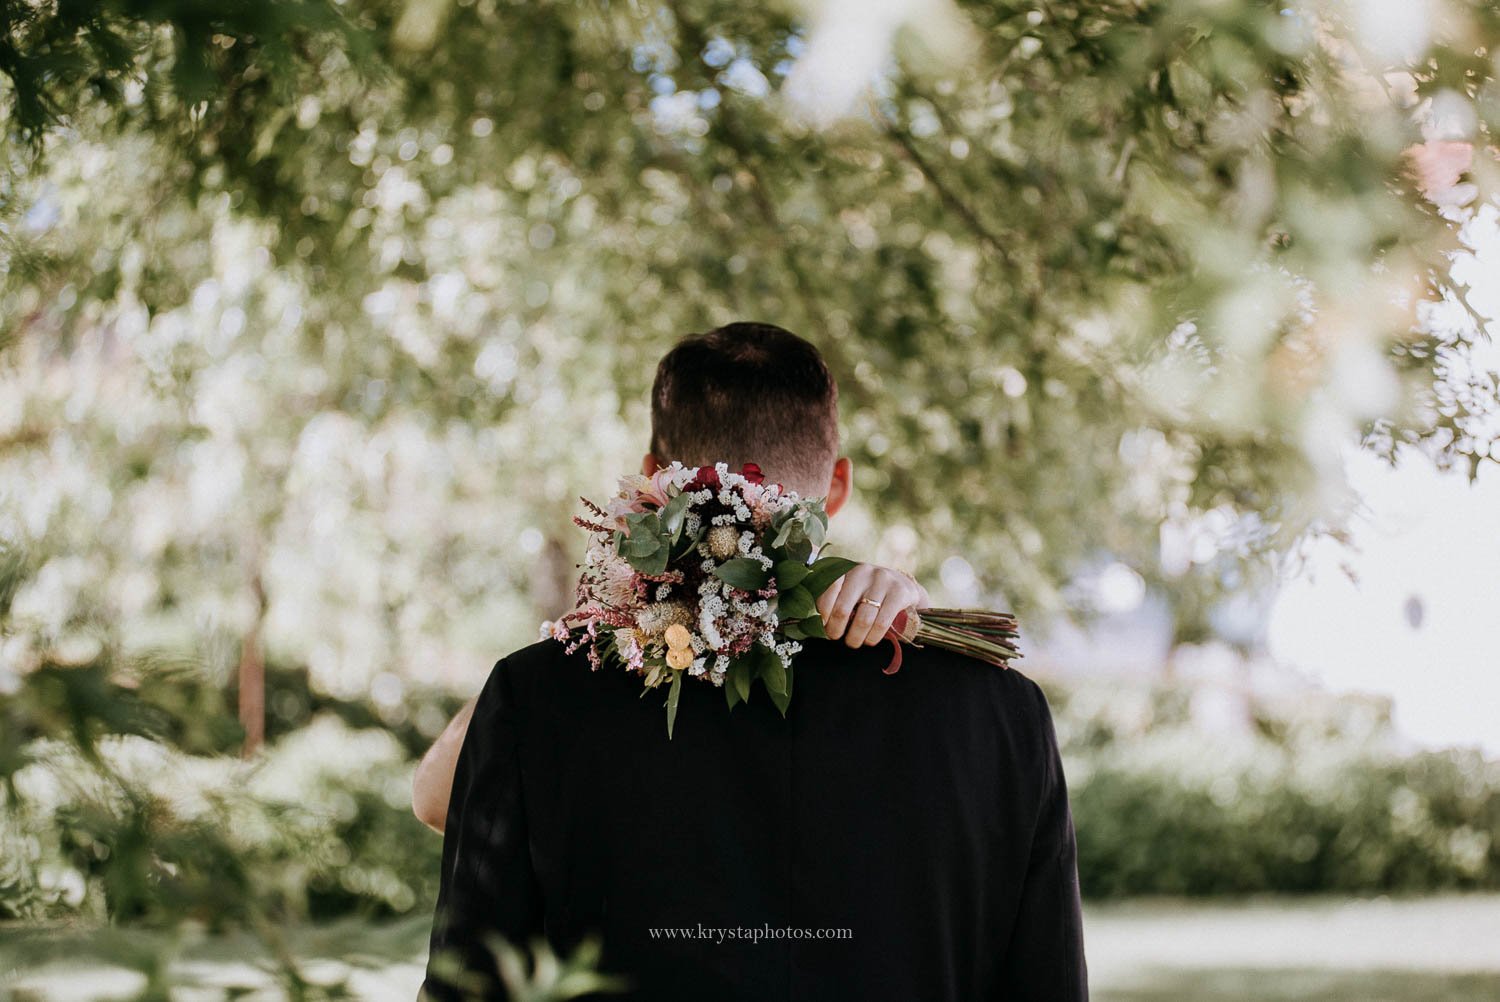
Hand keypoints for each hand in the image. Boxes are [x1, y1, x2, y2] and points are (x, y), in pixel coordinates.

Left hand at [815, 563, 931, 648]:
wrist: (903, 585)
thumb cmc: (867, 592)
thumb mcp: (849, 588)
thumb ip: (833, 599)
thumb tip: (812, 624)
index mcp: (845, 569)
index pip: (826, 592)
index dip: (822, 615)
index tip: (822, 628)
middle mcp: (862, 571)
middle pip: (842, 609)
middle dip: (836, 630)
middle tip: (836, 638)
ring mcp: (882, 580)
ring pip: (863, 619)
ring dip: (855, 638)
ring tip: (853, 642)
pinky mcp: (899, 593)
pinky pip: (881, 622)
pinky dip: (873, 637)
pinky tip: (870, 640)